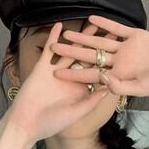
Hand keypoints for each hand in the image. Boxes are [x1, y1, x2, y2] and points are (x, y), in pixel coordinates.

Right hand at [4, 21, 113, 144]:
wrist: (26, 124)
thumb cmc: (51, 123)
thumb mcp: (76, 112)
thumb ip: (92, 101)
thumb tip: (109, 88)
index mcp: (80, 90)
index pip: (96, 73)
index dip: (109, 63)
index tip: (122, 53)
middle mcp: (70, 79)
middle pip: (87, 58)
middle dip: (98, 46)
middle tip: (110, 32)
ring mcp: (55, 72)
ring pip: (70, 51)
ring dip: (79, 38)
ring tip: (90, 25)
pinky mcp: (42, 68)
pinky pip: (49, 50)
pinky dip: (53, 38)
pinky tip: (60, 25)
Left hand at [49, 14, 148, 97]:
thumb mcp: (140, 88)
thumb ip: (119, 85)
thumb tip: (101, 79)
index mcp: (117, 76)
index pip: (90, 75)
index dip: (73, 73)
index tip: (55, 72)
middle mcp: (118, 62)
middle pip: (90, 56)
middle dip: (72, 53)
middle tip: (53, 48)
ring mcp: (125, 48)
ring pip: (100, 42)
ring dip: (84, 37)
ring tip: (67, 32)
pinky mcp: (135, 35)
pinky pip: (116, 29)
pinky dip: (104, 24)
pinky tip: (90, 19)